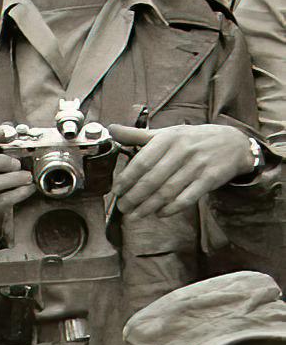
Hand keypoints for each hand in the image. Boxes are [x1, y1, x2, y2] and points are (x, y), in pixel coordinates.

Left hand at [109, 123, 256, 217]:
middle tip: (123, 208)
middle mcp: (182, 150)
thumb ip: (137, 135)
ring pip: (168, 191)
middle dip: (134, 197)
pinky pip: (188, 197)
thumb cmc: (193, 139)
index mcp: (168, 138)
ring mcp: (198, 165)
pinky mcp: (211, 178)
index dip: (126, 179)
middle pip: (152, 179)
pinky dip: (172, 208)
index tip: (116, 191)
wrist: (234, 143)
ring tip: (135, 215)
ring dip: (149, 206)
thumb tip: (111, 129)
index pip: (142, 162)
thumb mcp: (167, 133)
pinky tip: (160, 214)